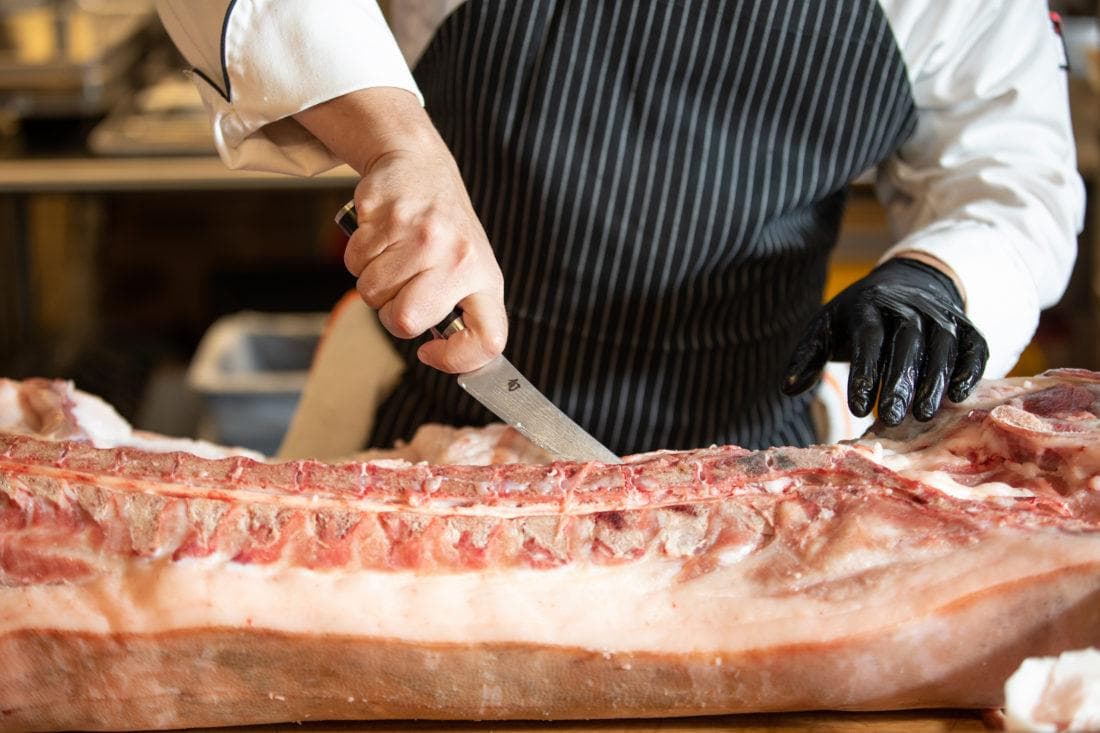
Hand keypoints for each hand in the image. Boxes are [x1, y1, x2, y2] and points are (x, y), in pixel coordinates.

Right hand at [345, 145, 506, 372]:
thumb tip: (438, 353)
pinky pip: (354, 261)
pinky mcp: (388, 214)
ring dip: (372, 282)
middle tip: (400, 291)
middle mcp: (458, 256)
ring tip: (391, 257)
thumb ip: (459, 310)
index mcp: (484, 277)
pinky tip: (378, 236)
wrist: (419, 164)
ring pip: (372, 292)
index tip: (430, 352)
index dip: (456, 359)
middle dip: (391, 314)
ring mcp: (422, 234)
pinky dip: (357, 256)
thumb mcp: (469, 267)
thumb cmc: (443, 229)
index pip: (488, 339)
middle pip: (407, 321)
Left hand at [782, 257, 988, 425]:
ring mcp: (939, 315)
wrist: (906, 283)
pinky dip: (970, 367)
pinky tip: (960, 394)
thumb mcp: (827, 327)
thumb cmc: (857, 318)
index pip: (868, 339)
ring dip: (934, 379)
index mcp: (868, 307)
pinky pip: (973, 344)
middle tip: (892, 417)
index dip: (864, 373)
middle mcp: (908, 307)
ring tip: (924, 414)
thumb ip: (808, 356)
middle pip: (907, 342)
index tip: (857, 408)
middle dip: (900, 380)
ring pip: (942, 344)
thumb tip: (787, 388)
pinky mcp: (964, 325)